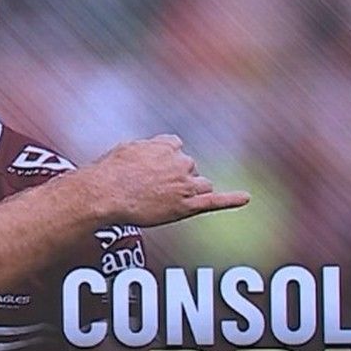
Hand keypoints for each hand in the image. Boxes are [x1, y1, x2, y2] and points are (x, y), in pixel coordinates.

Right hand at [81, 134, 249, 226]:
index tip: (153, 169)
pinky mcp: (186, 206)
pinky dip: (232, 200)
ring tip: (164, 201)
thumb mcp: (126, 148)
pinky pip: (214, 201)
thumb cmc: (109, 172)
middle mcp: (181, 162)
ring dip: (189, 191)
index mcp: (168, 145)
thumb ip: (146, 148)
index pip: (177, 148)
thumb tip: (149, 152)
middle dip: (175, 177)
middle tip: (149, 190)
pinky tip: (246, 198)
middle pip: (189, 168)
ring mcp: (185, 184)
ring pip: (201, 184)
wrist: (105, 194)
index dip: (165, 160)